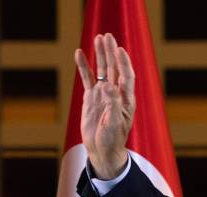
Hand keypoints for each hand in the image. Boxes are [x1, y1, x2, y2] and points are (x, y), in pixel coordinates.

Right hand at [74, 33, 135, 179]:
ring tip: (97, 38)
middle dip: (111, 52)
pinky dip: (83, 67)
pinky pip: (87, 79)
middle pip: (114, 68)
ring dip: (100, 55)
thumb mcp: (114, 123)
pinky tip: (79, 54)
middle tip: (107, 36)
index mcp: (126, 100)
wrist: (103, 150)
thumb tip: (108, 86)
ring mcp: (103, 95)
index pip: (127, 76)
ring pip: (101, 70)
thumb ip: (112, 104)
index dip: (124, 63)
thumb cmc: (112, 139)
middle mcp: (116, 94)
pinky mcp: (92, 98)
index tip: (120, 49)